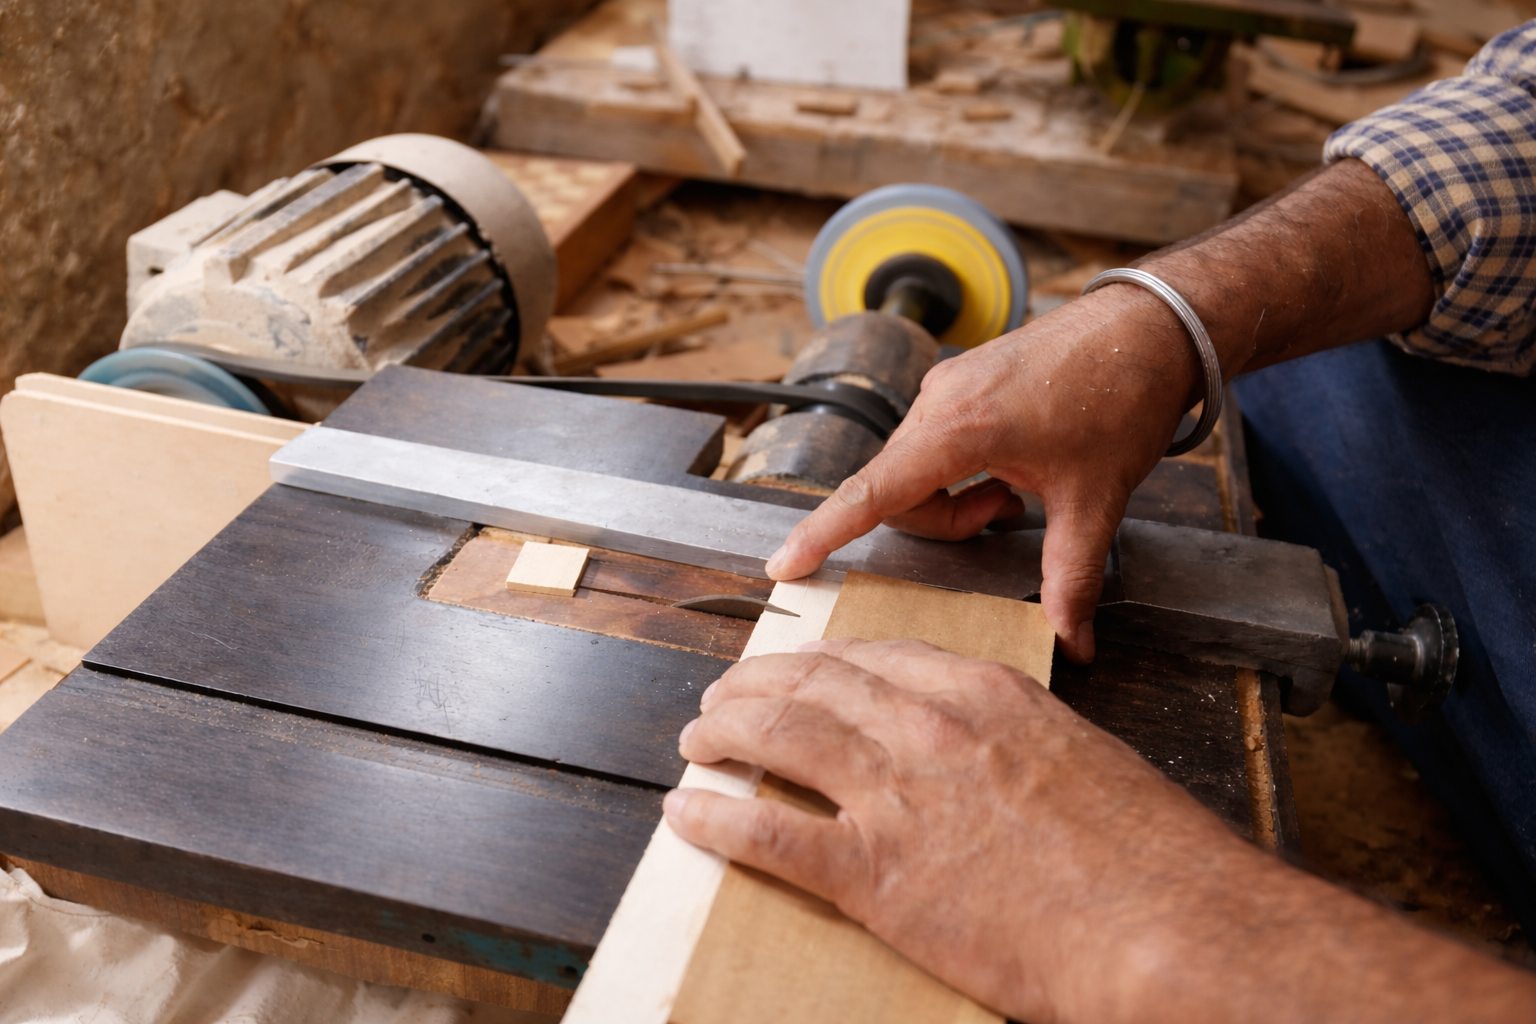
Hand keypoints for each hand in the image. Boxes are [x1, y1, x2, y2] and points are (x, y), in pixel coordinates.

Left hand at [665, 640, 1535, 1023]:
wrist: (1166, 924)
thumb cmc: (1144, 855)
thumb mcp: (1078, 757)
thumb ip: (1010, 738)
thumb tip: (975, 752)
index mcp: (979, 694)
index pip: (870, 659)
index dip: (814, 662)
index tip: (791, 669)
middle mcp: (926, 727)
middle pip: (811, 684)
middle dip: (753, 685)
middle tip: (724, 696)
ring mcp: (895, 796)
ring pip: (778, 738)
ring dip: (722, 734)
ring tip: (697, 738)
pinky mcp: (874, 873)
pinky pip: (768, 833)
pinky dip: (715, 819)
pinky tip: (687, 812)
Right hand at [763, 160, 1434, 664]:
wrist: (1150, 325)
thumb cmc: (1121, 397)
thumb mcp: (1097, 499)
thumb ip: (1073, 576)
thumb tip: (1075, 642)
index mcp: (959, 430)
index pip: (873, 493)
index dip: (824, 533)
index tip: (784, 563)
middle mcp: (938, 403)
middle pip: (898, 490)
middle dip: (944, 521)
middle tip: (1011, 515)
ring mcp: (947, 387)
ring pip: (918, 469)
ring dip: (956, 496)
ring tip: (1018, 490)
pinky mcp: (961, 381)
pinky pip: (936, 442)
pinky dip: (963, 469)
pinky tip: (1015, 464)